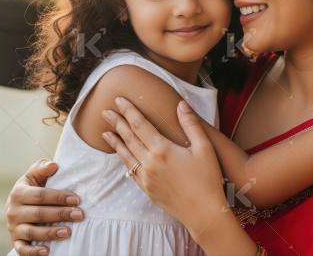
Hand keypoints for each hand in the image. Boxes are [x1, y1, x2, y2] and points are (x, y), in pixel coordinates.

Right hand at [5, 159, 83, 255]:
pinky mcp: (15, 241)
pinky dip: (33, 252)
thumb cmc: (33, 188)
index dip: (58, 197)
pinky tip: (47, 251)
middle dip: (60, 214)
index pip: (40, 195)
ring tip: (68, 232)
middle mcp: (13, 211)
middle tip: (79, 215)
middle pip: (38, 214)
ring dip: (50, 233)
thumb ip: (42, 168)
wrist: (19, 205)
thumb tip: (53, 165)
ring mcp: (13, 227)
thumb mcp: (34, 175)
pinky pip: (22, 249)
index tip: (76, 199)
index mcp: (19, 193)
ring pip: (32, 232)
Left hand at [101, 97, 228, 234]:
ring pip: (126, 155)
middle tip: (105, 111)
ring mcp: (146, 178)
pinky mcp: (147, 190)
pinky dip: (123, 160)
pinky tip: (121, 155)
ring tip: (105, 132)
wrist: (203, 213)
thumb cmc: (208, 179)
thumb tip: (181, 104)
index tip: (119, 99)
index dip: (129, 111)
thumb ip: (191, 124)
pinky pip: (130, 171)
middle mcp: (149, 163)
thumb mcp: (204, 148)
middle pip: (129, 138)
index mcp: (162, 149)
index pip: (140, 124)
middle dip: (117, 123)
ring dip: (115, 142)